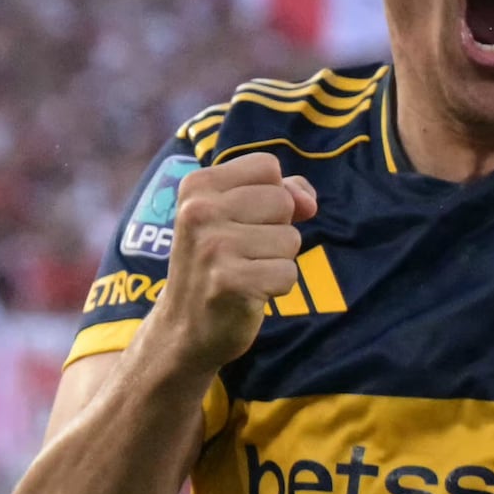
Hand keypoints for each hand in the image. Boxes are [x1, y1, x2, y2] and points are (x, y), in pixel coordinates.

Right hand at [154, 153, 316, 373]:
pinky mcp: (231, 282)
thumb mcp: (237, 215)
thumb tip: (308, 201)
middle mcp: (199, 211)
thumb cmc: (219, 262)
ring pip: (290, 238)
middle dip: (277, 230)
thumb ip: (279, 192)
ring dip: (277, 260)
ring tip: (245, 271)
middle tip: (243, 252)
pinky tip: (249, 292)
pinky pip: (288, 273)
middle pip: (283, 201)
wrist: (185, 326)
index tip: (247, 219)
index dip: (273, 193)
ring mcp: (213, 247)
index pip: (267, 167)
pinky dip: (277, 286)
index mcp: (197, 185)